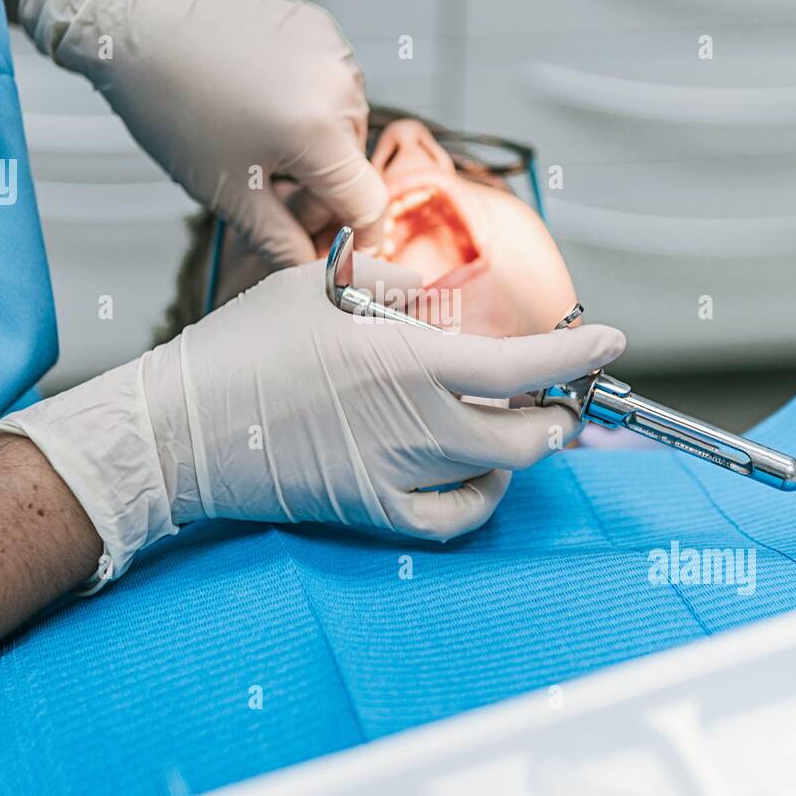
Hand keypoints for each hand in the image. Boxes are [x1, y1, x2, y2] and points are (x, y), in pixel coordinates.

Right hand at [0, 259, 625, 574]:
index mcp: (409, 361)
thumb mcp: (318, 284)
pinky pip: (453, 519)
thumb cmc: (246, 348)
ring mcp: (397, 476)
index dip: (577, 354)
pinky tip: (483, 478)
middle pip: (529, 435)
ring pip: (496, 472)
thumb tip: (428, 290)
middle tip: (561, 391)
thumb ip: (388, 276)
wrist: (184, 427)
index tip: (611, 342)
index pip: (523, 364)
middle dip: (559, 412)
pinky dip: (482, 500)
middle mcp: (416, 426)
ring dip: (521, 446)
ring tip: (520, 421)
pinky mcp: (373, 511)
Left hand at [19, 0, 388, 266]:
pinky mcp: (318, 27)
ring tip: (259, 144)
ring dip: (316, 148)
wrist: (137, 26)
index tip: (334, 250)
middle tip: (274, 200)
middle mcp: (339, 84)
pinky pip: (331, 85)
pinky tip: (263, 105)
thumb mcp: (229, 194)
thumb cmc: (173, 105)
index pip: (370, 205)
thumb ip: (281, 242)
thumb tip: (310, 267)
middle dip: (324, 192)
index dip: (356, 240)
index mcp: (321, 130)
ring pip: (343, 127)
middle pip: (355, 166)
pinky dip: (308, 105)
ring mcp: (332, 50)